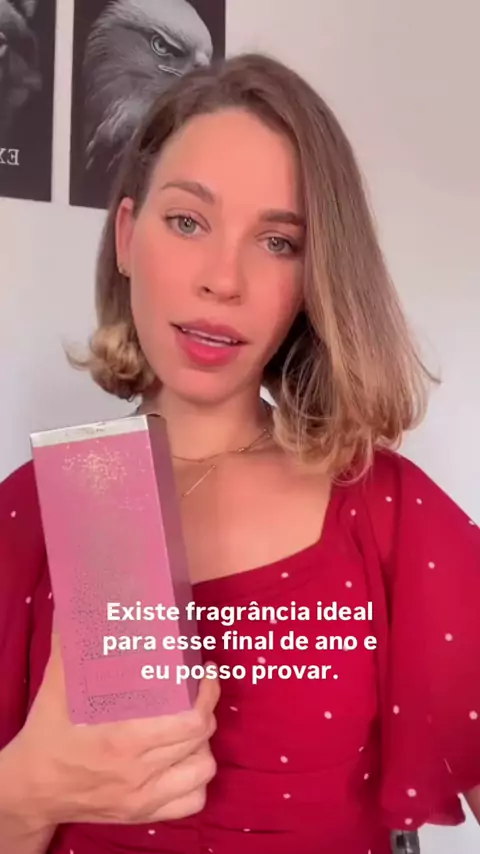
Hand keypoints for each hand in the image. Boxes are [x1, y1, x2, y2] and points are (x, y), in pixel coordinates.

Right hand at [7, 633, 219, 826]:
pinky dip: (196, 782)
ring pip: (202, 772)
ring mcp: (143, 797)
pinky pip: (191, 803)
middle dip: (208, 710)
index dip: (207, 695)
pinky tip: (186, 762)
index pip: (190, 721)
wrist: (32, 789)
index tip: (206, 673)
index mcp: (124, 739)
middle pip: (200, 740)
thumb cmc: (48, 735)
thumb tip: (77, 609)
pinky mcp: (142, 814)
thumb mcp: (58, 689)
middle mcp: (139, 771)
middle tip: (202, 690)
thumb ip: (70, 648)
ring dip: (203, 746)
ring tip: (195, 726)